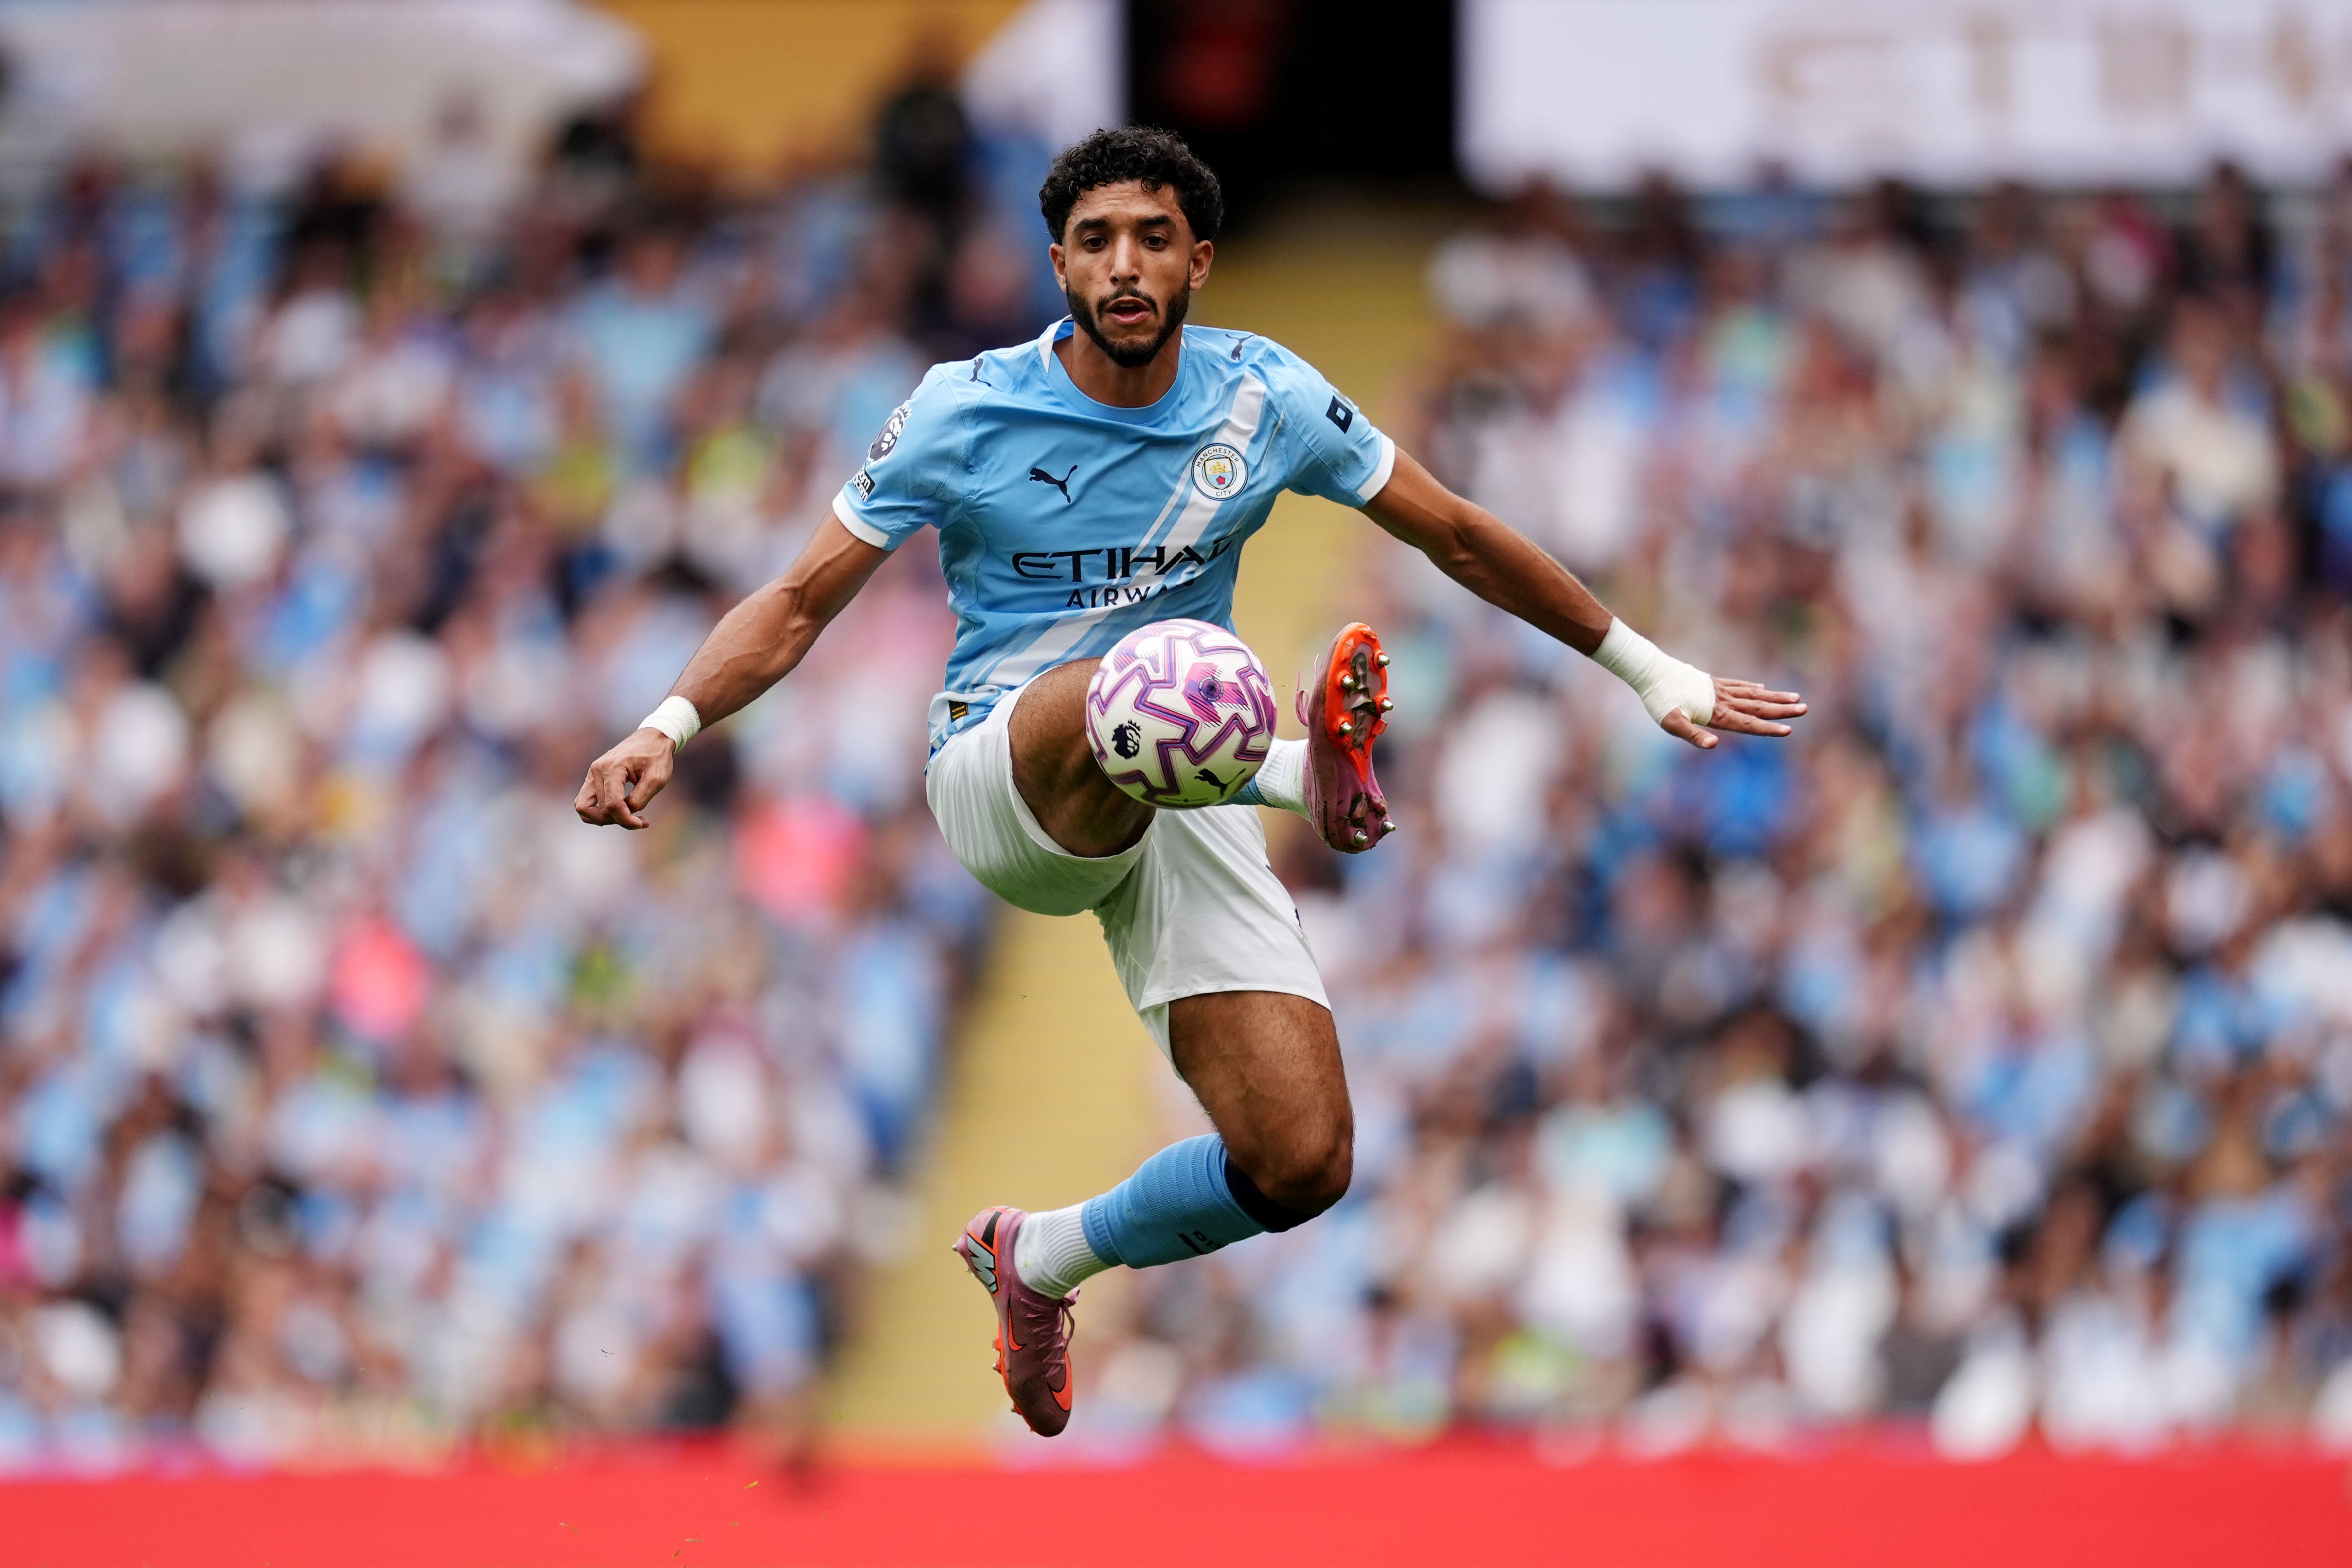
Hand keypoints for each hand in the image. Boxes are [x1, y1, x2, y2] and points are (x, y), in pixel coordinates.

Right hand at [574, 728, 675, 827]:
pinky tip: (619, 811)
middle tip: (639, 820)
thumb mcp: (657, 779)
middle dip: (619, 820)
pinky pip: (585, 801)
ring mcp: (592, 773)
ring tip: (627, 816)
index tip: (643, 823)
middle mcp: (597, 770)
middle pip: (599, 809)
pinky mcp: (593, 778)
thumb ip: (640, 799)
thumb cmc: (656, 756)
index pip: (612, 805)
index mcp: (613, 767)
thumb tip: (626, 813)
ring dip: (604, 818)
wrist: (652, 738)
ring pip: (584, 807)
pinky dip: (598, 811)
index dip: (626, 820)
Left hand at [1660, 677, 1806, 750]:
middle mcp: (1722, 699)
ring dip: (1774, 697)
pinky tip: (1763, 689)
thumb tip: (1713, 745)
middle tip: (1805, 708)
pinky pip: (1738, 685)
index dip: (1768, 728)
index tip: (1789, 729)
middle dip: (1782, 710)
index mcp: (1715, 712)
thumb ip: (1693, 735)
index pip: (1747, 723)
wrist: (1652, 671)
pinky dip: (1753, 688)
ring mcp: (1719, 689)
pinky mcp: (1712, 682)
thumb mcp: (1671, 722)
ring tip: (1795, 697)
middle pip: (1757, 707)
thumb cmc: (1660, 700)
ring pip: (1753, 694)